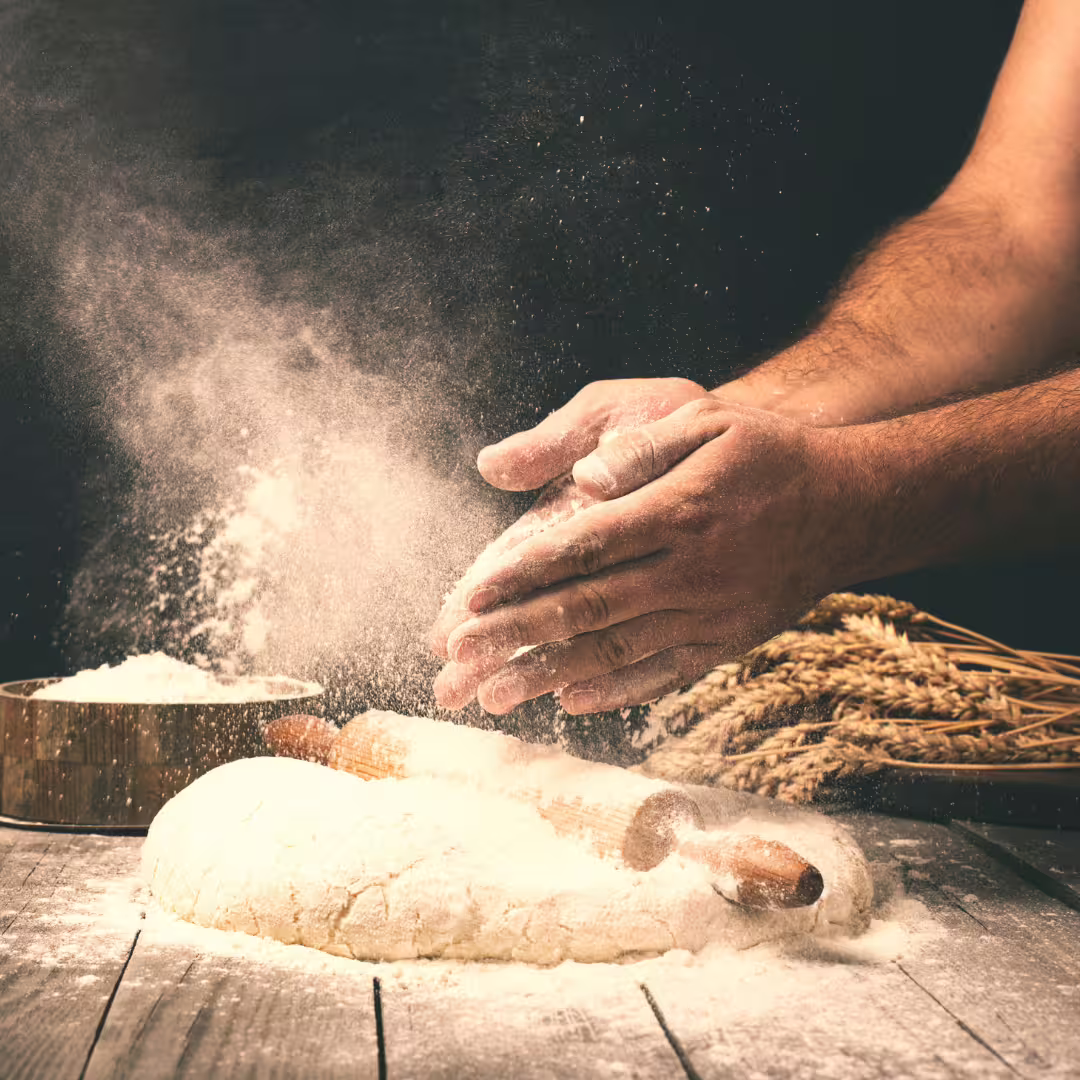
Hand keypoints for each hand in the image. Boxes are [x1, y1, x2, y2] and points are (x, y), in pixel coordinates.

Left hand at [435, 397, 871, 713]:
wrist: (847, 507)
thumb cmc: (768, 454)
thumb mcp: (711, 422)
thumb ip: (643, 449)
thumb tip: (582, 479)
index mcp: (677, 511)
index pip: (582, 547)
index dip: (522, 575)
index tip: (471, 598)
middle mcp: (690, 571)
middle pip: (585, 608)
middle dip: (513, 635)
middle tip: (457, 659)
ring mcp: (709, 614)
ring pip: (615, 650)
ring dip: (548, 675)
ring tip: (493, 696)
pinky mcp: (725, 642)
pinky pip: (662, 674)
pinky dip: (614, 691)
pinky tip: (570, 702)